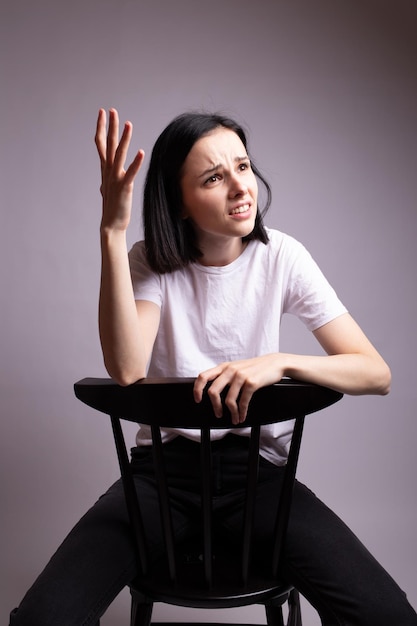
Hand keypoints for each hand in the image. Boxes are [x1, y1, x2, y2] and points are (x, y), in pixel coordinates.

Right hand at [95, 108, 144, 231]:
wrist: (111, 224)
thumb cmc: (112, 207)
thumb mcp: (107, 190)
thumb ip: (106, 181)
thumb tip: (102, 182)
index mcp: (105, 170)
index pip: (101, 144)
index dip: (101, 128)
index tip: (102, 113)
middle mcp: (108, 171)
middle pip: (108, 144)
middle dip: (110, 127)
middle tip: (111, 110)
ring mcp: (115, 178)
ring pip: (119, 155)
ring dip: (124, 139)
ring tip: (128, 124)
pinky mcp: (124, 187)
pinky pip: (130, 172)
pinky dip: (135, 162)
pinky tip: (140, 152)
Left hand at [193, 354, 284, 424]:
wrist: (275, 363)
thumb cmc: (256, 368)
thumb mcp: (237, 367)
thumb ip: (225, 375)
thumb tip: (213, 390)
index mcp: (224, 366)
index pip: (203, 376)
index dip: (197, 389)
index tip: (198, 400)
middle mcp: (230, 370)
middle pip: (213, 391)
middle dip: (215, 407)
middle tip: (218, 414)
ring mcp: (241, 376)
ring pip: (228, 400)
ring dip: (231, 413)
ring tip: (234, 418)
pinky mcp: (252, 382)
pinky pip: (243, 402)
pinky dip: (242, 412)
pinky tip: (242, 416)